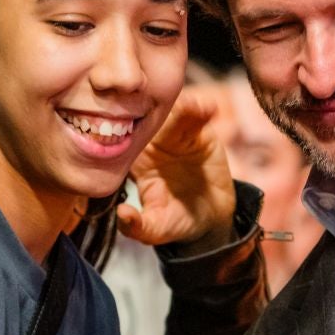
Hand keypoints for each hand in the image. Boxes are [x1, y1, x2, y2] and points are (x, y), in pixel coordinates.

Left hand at [118, 87, 238, 249]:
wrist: (212, 219)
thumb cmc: (177, 221)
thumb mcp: (156, 229)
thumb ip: (137, 226)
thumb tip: (122, 214)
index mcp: (134, 161)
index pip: (124, 137)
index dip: (124, 126)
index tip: (130, 122)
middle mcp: (153, 143)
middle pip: (147, 117)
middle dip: (150, 107)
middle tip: (159, 105)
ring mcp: (176, 135)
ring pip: (173, 111)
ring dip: (180, 105)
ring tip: (189, 106)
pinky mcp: (200, 132)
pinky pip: (199, 115)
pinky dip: (204, 108)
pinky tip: (209, 109)